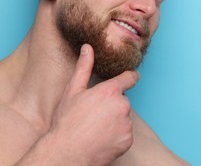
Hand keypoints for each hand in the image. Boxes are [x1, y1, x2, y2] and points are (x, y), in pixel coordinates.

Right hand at [47, 44, 138, 164]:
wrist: (67, 153)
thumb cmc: (67, 121)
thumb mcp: (73, 91)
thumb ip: (84, 67)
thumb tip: (87, 47)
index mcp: (110, 91)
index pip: (129, 78)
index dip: (131, 76)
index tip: (133, 76)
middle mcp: (122, 105)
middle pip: (122, 100)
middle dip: (113, 104)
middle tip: (94, 114)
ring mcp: (127, 123)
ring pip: (124, 117)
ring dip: (115, 120)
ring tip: (96, 128)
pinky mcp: (128, 139)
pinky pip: (125, 133)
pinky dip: (117, 135)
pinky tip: (102, 138)